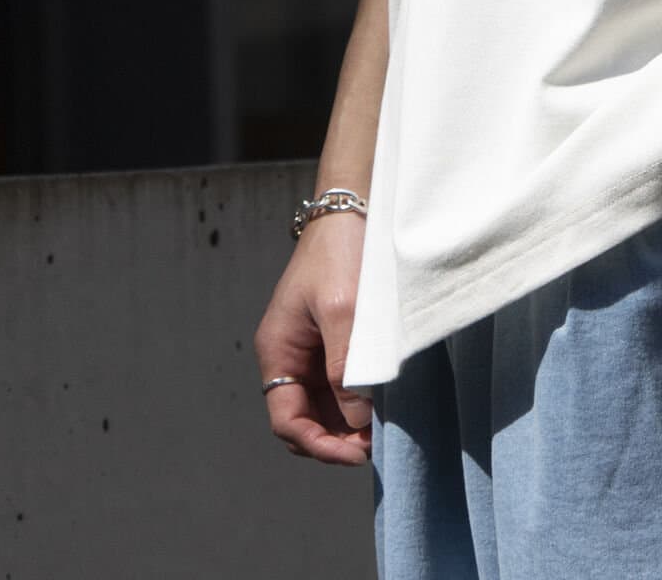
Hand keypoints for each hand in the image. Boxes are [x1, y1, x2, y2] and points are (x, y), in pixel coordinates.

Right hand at [253, 211, 372, 465]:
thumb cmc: (341, 255)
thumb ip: (346, 368)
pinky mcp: (334, 337)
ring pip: (324, 405)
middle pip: (304, 419)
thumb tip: (356, 420)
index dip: (319, 445)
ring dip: (348, 423)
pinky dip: (359, 399)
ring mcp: (311, 348)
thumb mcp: (343, 312)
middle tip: (376, 445)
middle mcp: (290, 355)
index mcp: (278, 351)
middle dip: (335, 439)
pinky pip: (340, 383)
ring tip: (383, 428)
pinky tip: (384, 401)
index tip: (357, 452)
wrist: (353, 208)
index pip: (287, 421)